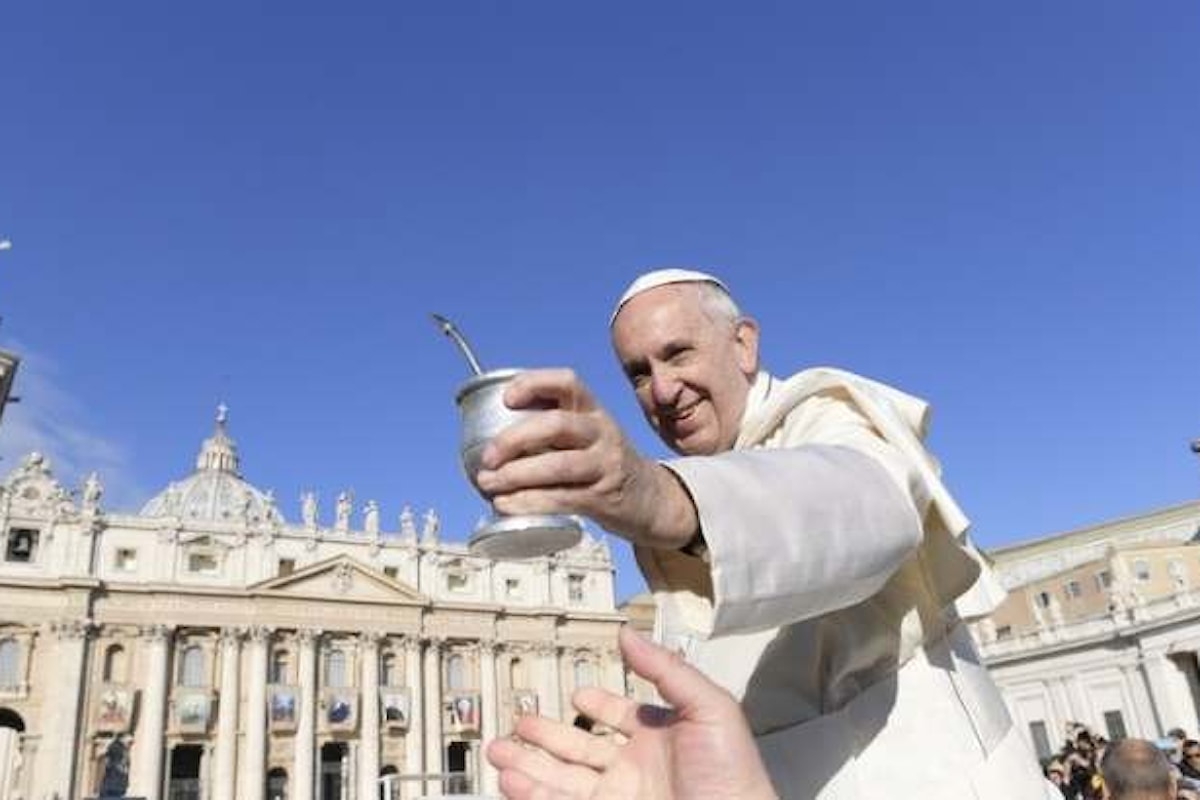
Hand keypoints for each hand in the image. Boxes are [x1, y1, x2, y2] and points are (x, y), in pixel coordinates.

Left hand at [474, 369, 696, 549]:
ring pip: (558, 465)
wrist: (651, 498)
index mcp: (593, 410)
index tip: (507, 399)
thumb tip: (490, 439)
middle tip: (488, 457)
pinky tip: (506, 504)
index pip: (567, 382)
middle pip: (556, 425)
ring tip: (488, 484)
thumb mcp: (588, 435)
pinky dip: (529, 502)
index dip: (534, 384)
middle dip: (514, 439)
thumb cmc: (603, 463)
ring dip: (516, 475)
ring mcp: (605, 465)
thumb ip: (551, 430)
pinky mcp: (603, 497)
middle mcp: (601, 432)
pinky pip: (562, 498)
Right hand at [487, 627, 777, 799]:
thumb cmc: (735, 776)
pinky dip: (533, 795)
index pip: (621, 717)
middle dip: (546, 736)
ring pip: (562, 780)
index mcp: (661, 737)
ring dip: (528, 766)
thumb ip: (667, 669)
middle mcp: (636, 768)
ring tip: (498, 753)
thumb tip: (629, 635)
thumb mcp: (709, 708)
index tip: (578, 695)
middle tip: (518, 723)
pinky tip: (512, 783)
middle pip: (581, 748)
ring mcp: (619, 797)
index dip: (600, 705)